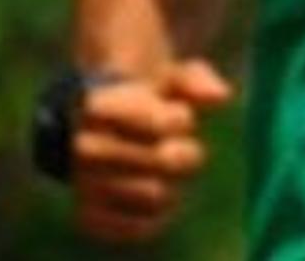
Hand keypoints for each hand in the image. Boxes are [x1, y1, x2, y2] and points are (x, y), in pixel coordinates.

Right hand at [68, 58, 233, 244]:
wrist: (104, 131)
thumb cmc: (147, 100)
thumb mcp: (170, 78)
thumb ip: (195, 81)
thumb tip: (220, 95)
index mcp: (101, 105)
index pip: (166, 123)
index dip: (181, 120)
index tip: (176, 114)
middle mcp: (84, 145)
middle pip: (167, 161)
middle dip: (184, 153)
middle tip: (175, 147)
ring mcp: (83, 182)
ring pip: (157, 195)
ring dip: (171, 184)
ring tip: (160, 171)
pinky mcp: (89, 216)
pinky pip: (140, 227)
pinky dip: (156, 215)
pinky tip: (151, 195)